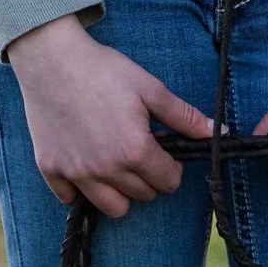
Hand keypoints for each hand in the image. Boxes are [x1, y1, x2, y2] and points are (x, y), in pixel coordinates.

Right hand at [4, 15, 212, 217]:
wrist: (51, 59)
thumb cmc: (103, 70)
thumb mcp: (150, 88)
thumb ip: (183, 116)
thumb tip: (217, 133)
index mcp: (135, 151)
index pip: (169, 181)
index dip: (172, 166)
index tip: (164, 149)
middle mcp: (106, 170)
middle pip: (143, 195)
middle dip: (149, 176)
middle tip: (140, 149)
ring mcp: (76, 174)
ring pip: (112, 207)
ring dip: (120, 191)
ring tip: (117, 163)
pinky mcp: (50, 170)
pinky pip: (71, 198)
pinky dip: (81, 188)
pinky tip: (85, 161)